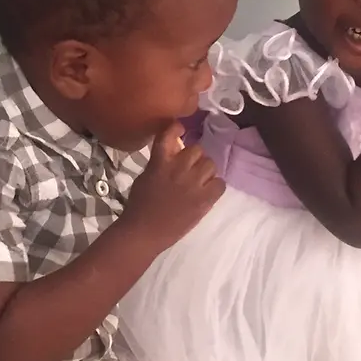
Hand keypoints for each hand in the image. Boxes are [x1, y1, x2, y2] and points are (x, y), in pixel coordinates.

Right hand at [121, 121, 224, 253]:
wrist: (144, 232)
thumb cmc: (139, 205)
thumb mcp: (146, 176)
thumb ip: (160, 162)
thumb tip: (175, 151)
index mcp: (160, 162)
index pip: (170, 134)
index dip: (176, 128)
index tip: (180, 129)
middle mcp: (178, 168)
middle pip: (197, 149)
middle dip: (195, 158)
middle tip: (191, 169)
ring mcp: (193, 184)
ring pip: (211, 164)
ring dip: (206, 171)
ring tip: (200, 181)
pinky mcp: (204, 200)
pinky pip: (220, 184)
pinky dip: (215, 186)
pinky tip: (207, 193)